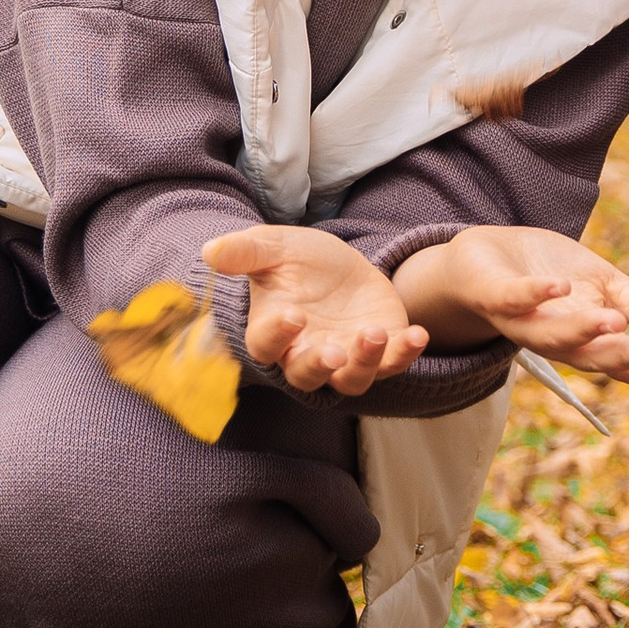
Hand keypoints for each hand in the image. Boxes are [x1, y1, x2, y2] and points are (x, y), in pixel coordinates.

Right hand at [201, 223, 427, 397]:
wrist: (341, 265)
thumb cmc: (298, 261)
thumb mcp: (274, 247)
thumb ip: (246, 251)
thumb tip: (211, 251)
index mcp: (273, 331)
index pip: (267, 345)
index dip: (277, 335)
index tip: (292, 314)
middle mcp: (306, 353)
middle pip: (307, 376)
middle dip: (318, 366)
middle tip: (331, 352)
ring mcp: (345, 358)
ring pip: (351, 381)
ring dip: (364, 363)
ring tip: (376, 333)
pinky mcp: (380, 353)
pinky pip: (392, 364)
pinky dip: (405, 354)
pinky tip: (417, 334)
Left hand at [392, 224, 628, 386]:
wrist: (485, 257)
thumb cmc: (548, 274)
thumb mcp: (603, 286)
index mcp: (584, 339)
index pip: (621, 363)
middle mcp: (554, 338)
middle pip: (588, 358)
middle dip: (619, 358)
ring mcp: (521, 320)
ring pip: (551, 338)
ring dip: (582, 333)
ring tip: (615, 321)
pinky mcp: (493, 294)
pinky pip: (513, 299)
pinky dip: (534, 295)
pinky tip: (560, 288)